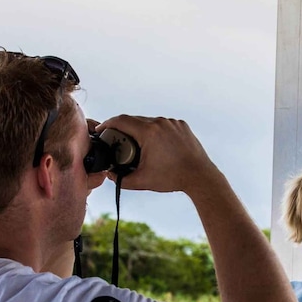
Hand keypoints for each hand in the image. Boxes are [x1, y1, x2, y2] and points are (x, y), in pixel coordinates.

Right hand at [94, 115, 217, 193]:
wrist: (200, 176)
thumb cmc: (172, 179)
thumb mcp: (142, 181)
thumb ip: (121, 179)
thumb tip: (109, 174)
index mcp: (149, 132)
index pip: (121, 121)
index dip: (108, 124)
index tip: (101, 130)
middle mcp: (160, 123)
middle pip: (134, 120)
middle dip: (123, 128)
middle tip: (116, 140)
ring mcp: (172, 123)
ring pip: (149, 121)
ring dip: (140, 129)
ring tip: (135, 143)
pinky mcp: (182, 126)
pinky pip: (163, 125)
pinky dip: (155, 131)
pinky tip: (154, 143)